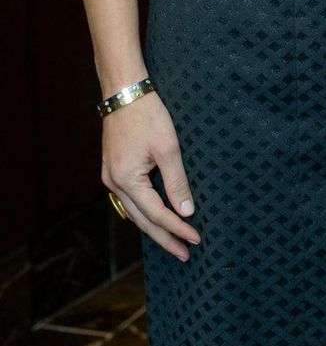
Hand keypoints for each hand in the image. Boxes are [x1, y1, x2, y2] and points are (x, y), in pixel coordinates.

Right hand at [102, 93, 200, 260]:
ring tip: (174, 241)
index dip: (177, 229)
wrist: (124, 91)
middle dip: (165, 238)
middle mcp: (114, 184)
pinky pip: (130, 200)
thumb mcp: (168, 147)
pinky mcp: (113, 170)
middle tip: (185, 254)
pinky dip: (145, 212)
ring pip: (134, 212)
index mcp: (126, 180)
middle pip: (142, 220)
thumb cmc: (148, 115)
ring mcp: (110, 177)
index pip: (157, 214)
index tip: (196, 240)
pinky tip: (156, 217)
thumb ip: (176, 181)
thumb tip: (186, 212)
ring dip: (154, 227)